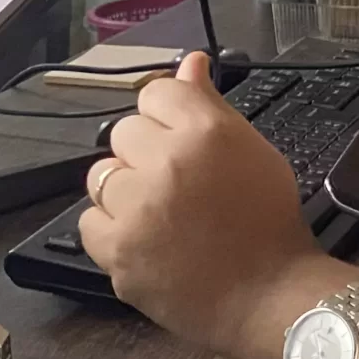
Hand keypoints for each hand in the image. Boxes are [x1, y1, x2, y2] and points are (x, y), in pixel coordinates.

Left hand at [77, 53, 337, 358]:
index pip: (155, 93)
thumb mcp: (252, 150)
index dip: (166, 118)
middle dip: (145, 154)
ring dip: (124, 190)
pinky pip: (90, 220)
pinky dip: (112, 230)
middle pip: (124, 132)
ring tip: (161, 214)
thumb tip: (189, 62)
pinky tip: (146, 240)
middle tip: (177, 185)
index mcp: (206, 131)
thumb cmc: (267, 223)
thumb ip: (211, 104)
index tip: (181, 141)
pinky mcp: (117, 249)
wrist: (268, 296)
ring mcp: (138, 207)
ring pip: (102, 175)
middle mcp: (168, 161)